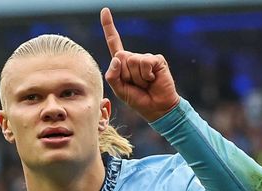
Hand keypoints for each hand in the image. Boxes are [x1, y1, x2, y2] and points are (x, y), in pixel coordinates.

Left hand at [101, 7, 179, 122]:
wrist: (157, 108)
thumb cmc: (138, 99)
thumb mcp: (119, 90)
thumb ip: (112, 75)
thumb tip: (117, 57)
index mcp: (123, 63)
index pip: (114, 42)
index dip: (108, 26)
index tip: (104, 10)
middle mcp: (133, 57)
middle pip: (120, 56)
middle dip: (125, 74)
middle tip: (136, 84)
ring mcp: (145, 58)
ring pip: (132, 60)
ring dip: (137, 77)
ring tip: (145, 83)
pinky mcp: (156, 60)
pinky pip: (144, 62)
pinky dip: (146, 74)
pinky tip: (152, 80)